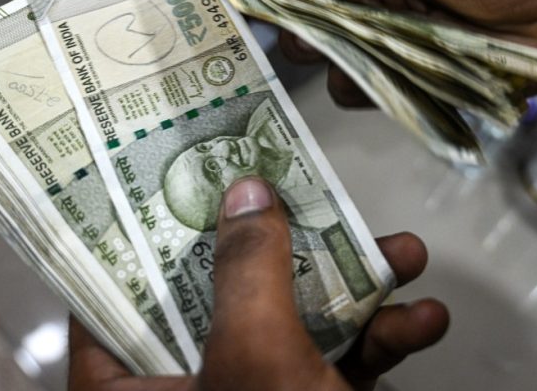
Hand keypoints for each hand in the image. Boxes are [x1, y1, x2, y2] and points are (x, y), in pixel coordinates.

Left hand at [68, 177, 447, 390]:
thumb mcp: (255, 361)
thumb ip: (248, 271)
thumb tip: (245, 193)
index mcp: (128, 390)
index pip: (113, 290)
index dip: (142, 226)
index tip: (173, 169)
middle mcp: (184, 390)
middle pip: (218, 291)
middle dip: (282, 244)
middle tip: (309, 192)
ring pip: (290, 322)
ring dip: (356, 288)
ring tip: (403, 252)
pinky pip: (334, 365)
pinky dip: (379, 342)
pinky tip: (423, 319)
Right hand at [280, 0, 536, 106]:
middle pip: (310, 9)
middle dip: (300, 21)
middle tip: (303, 30)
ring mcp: (387, 38)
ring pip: (328, 54)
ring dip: (330, 58)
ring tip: (354, 54)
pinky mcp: (404, 78)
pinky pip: (360, 89)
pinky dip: (362, 90)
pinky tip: (384, 81)